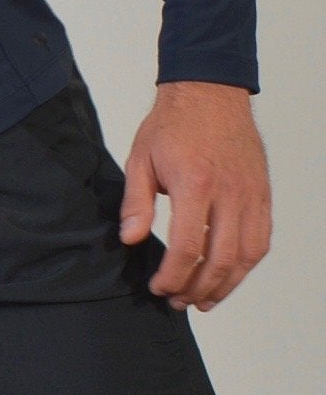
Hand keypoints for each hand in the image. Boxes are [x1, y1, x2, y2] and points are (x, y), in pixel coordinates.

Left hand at [118, 80, 270, 312]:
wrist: (210, 92)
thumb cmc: (173, 123)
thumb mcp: (141, 159)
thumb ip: (136, 203)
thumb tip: (131, 240)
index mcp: (195, 184)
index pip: (188, 247)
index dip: (173, 276)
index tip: (159, 287)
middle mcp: (229, 193)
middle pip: (221, 259)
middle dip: (198, 288)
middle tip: (179, 301)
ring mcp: (251, 194)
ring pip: (247, 255)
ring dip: (226, 284)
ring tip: (205, 299)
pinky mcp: (262, 194)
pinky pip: (261, 239)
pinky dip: (247, 263)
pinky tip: (229, 274)